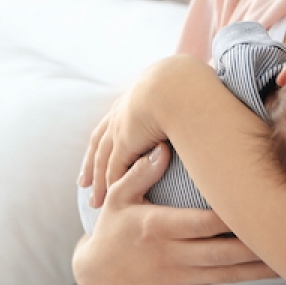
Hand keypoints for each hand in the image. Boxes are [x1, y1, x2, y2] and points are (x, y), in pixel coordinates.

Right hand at [72, 143, 276, 284]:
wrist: (98, 278)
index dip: (232, 215)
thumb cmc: (112, 230)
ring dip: (260, 267)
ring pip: (229, 272)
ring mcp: (182, 274)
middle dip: (256, 244)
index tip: (258, 202)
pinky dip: (248, 278)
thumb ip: (139, 174)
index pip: (203, 222)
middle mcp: (173, 253)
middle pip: (223, 251)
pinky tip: (273, 272)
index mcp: (158, 227)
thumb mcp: (117, 198)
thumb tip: (163, 148)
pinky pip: (222, 282)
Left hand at [79, 57, 189, 207]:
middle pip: (99, 142)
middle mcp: (122, 113)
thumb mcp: (182, 90)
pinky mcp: (124, 143)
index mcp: (134, 98)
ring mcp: (120, 128)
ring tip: (94, 201)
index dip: (107, 136)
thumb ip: (187, 99)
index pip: (114, 121)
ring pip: (102, 160)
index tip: (101, 150)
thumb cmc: (187, 83)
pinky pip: (114, 169)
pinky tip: (110, 199)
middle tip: (83, 182)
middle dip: (91, 163)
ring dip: (98, 182)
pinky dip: (111, 185)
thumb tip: (202, 100)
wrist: (177, 84)